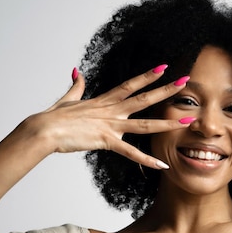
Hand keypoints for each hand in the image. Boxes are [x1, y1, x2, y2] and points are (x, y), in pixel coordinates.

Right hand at [26, 66, 190, 168]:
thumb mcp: (68, 99)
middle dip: (166, 90)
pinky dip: (146, 159)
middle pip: (145, 98)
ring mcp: (110, 125)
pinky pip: (130, 152)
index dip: (148, 76)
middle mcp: (111, 110)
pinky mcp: (105, 141)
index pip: (131, 85)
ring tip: (187, 120)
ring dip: (168, 122)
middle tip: (185, 81)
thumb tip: (76, 72)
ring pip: (145, 124)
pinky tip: (162, 164)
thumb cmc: (54, 117)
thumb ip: (77, 86)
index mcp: (104, 101)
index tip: (164, 68)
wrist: (44, 129)